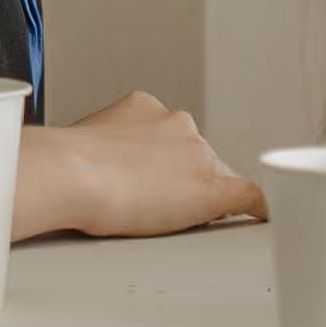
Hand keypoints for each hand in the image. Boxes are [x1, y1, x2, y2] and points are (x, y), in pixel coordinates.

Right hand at [37, 92, 263, 239]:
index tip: (150, 180)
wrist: (69, 174)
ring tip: (165, 219)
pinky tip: (263, 218)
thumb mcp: (83, 143)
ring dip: (200, 196)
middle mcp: (178, 123)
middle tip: (151, 206)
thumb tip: (94, 169)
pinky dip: (259, 207)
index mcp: (145, 107)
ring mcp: (198, 154)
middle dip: (182, 180)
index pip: (170, 138)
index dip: (163, 164)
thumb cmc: (62, 166)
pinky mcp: (212, 187)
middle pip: (197, 156)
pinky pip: (250, 196)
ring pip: (216, 176)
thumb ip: (103, 149)